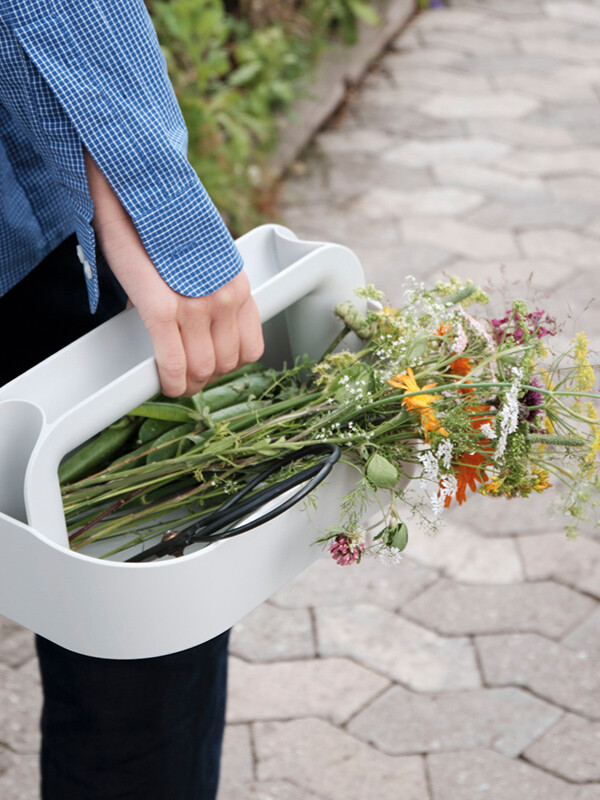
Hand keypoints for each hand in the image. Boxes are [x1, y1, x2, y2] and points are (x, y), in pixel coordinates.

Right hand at [84, 150, 263, 395]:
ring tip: (174, 379)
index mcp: (237, 284)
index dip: (228, 364)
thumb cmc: (163, 218)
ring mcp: (197, 304)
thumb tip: (192, 322)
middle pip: (226, 364)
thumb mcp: (200, 256)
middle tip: (186, 377)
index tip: (209, 364)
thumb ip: (205, 290)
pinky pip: (173, 362)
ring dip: (187, 383)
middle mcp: (224, 296)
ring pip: (203, 369)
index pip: (250, 347)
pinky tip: (163, 382)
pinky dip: (169, 380)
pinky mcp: (163, 308)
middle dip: (205, 378)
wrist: (136, 184)